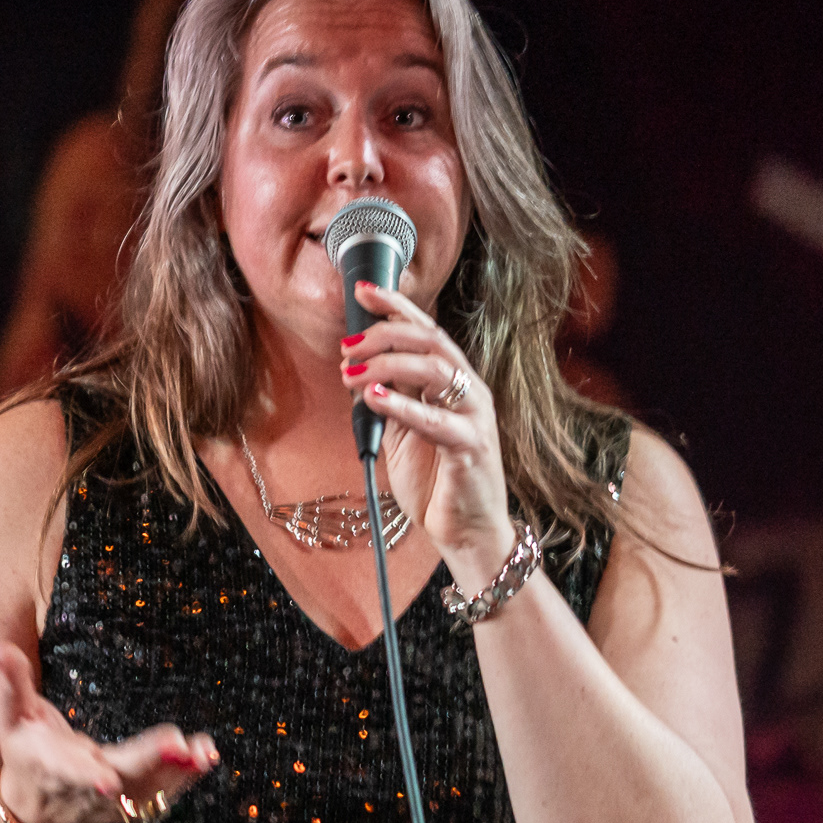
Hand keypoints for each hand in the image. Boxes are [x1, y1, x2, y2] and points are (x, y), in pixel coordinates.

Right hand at [0, 643, 217, 822]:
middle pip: (121, 779)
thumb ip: (10, 684)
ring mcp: (114, 803)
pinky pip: (164, 793)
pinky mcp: (135, 803)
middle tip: (177, 745)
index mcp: (52, 769)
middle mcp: (86, 791)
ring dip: (178, 773)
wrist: (38, 813)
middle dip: (149, 763)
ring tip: (203, 752)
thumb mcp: (11, 720)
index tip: (108, 782)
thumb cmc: (26, 754)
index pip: (69, 775)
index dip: (86, 778)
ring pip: (149, 792)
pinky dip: (187, 777)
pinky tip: (207, 756)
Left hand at [340, 280, 517, 575]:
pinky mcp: (471, 447)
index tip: (362, 291)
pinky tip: (375, 400)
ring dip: (387, 366)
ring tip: (352, 374)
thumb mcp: (404, 431)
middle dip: (385, 334)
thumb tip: (355, 370)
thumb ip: (389, 399)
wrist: (465, 531)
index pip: (426, 330)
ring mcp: (474, 417)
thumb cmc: (435, 481)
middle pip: (430, 341)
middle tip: (347, 345)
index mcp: (453, 382)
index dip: (396, 306)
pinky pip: (437, 420)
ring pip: (435, 370)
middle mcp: (469, 391)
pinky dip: (404, 406)